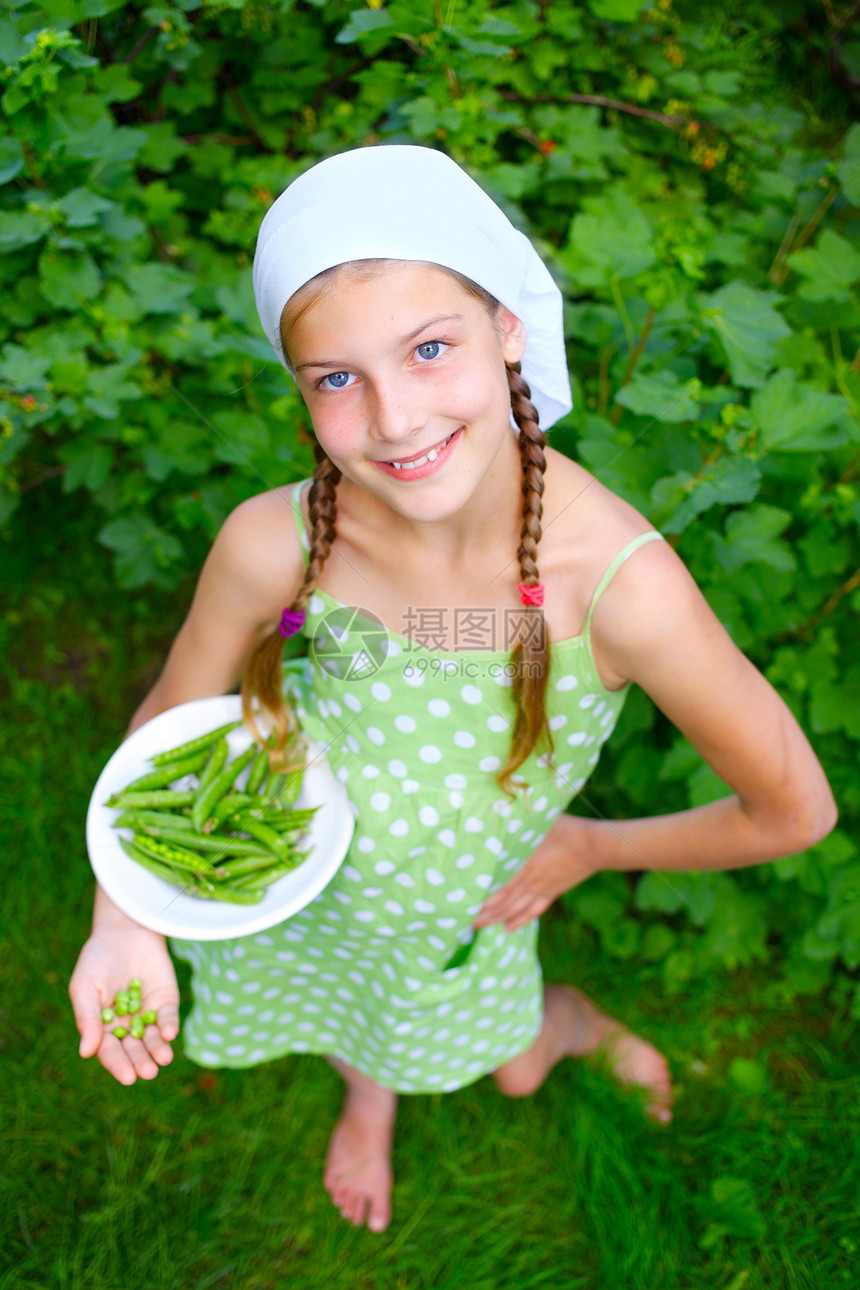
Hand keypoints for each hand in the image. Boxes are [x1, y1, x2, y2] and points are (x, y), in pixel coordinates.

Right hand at [70, 899, 179, 1084]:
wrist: (123, 930)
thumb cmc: (96, 960)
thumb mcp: (85, 988)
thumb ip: (88, 1019)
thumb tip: (86, 1053)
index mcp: (103, 1028)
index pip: (111, 1052)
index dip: (119, 1065)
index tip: (128, 1078)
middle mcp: (126, 1026)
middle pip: (134, 1049)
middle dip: (141, 1061)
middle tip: (148, 1072)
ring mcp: (147, 1014)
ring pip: (154, 1038)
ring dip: (158, 1050)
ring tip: (163, 1059)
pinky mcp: (166, 1000)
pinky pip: (168, 1017)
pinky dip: (169, 1026)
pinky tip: (169, 1034)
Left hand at [473, 814, 599, 933]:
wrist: (594, 845)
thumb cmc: (566, 828)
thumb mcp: (538, 822)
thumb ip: (518, 823)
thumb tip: (498, 815)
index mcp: (525, 865)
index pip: (499, 889)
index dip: (482, 900)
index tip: (464, 904)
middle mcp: (531, 881)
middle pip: (503, 904)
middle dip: (484, 915)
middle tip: (465, 922)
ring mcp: (542, 889)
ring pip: (515, 910)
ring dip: (497, 920)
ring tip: (479, 928)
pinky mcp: (552, 892)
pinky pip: (534, 910)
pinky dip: (520, 920)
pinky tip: (509, 928)